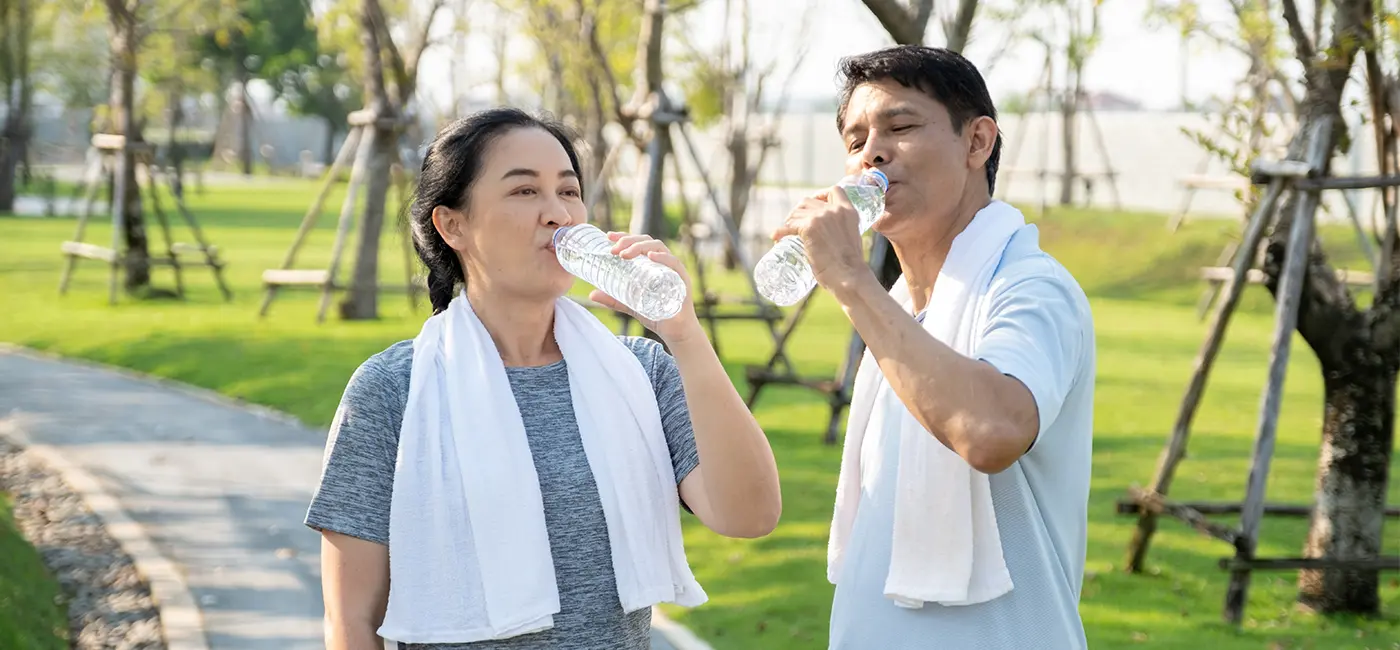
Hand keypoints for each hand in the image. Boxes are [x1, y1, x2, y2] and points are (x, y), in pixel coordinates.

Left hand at [588, 232, 705, 344]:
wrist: (674, 332)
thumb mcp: (630, 304)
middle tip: (613, 250)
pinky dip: (663, 258)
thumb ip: (613, 299)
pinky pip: (674, 263)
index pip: (639, 242)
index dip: (625, 236)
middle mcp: (664, 262)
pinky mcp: (682, 280)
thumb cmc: (656, 314)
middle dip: (629, 241)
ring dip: (640, 247)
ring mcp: (674, 270)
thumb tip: (591, 294)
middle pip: (648, 241)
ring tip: (625, 254)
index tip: (608, 236)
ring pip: (659, 248)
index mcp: (653, 263)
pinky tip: (650, 257)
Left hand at [770, 182, 871, 288]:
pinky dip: (781, 231)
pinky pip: (789, 226)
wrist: (849, 276)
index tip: (813, 206)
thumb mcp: (850, 239)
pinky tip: (776, 237)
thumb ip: (841, 230)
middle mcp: (835, 210)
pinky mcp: (809, 228)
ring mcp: (821, 217)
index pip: (834, 191)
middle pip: (809, 201)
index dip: (820, 195)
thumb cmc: (850, 266)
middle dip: (799, 212)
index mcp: (849, 211)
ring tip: (787, 233)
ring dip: (789, 222)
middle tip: (794, 225)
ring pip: (797, 212)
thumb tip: (827, 235)